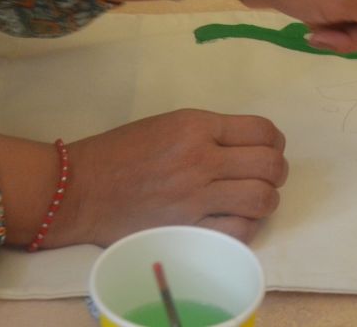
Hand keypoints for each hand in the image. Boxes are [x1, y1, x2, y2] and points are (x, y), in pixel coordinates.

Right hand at [56, 111, 288, 244]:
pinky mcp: (188, 229)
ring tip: (254, 200)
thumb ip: (205, 133)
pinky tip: (236, 221)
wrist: (80, 188)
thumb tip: (243, 146)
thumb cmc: (118, 152)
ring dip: (265, 199)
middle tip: (266, 176)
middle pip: (270, 165)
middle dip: (276, 171)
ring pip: (262, 199)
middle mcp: (202, 158)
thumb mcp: (165, 124)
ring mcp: (196, 197)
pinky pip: (239, 231)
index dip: (274, 141)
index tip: (269, 149)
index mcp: (195, 125)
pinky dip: (246, 227)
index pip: (261, 130)